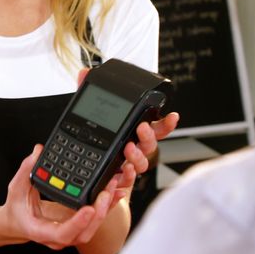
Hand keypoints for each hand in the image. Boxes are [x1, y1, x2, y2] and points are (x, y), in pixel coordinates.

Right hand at [3, 145, 120, 249]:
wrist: (16, 223)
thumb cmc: (16, 208)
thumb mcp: (16, 187)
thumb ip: (27, 169)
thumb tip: (38, 151)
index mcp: (40, 231)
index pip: (62, 234)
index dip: (78, 223)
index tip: (89, 209)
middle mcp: (57, 237)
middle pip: (83, 234)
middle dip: (98, 213)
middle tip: (106, 192)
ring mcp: (68, 235)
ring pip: (91, 229)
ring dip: (104, 210)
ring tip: (112, 189)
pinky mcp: (76, 228)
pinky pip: (93, 222)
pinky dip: (105, 208)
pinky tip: (115, 194)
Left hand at [77, 66, 178, 202]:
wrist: (82, 172)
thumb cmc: (92, 141)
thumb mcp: (87, 113)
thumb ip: (88, 93)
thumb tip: (84, 73)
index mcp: (133, 133)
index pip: (155, 127)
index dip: (166, 123)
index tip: (173, 116)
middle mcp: (135, 149)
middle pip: (151, 144)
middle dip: (149, 136)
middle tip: (141, 128)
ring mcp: (128, 165)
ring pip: (142, 162)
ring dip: (138, 155)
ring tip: (128, 149)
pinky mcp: (119, 179)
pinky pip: (129, 180)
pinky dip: (128, 175)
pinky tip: (124, 170)